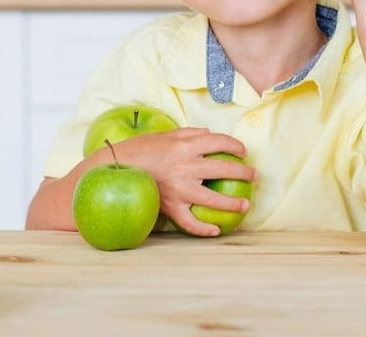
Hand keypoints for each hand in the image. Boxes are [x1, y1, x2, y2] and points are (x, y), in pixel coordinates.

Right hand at [117, 128, 257, 236]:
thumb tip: (209, 134)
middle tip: (254, 176)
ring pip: (212, 200)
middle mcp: (185, 166)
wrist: (111, 169)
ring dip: (233, 204)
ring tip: (245, 205)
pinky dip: (203, 230)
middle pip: (223, 169)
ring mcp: (178, 189)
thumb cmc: (139, 150)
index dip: (235, 146)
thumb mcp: (164, 135)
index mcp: (184, 145)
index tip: (243, 151)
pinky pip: (189, 223)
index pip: (218, 142)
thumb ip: (188, 133)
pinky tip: (216, 231)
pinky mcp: (169, 207)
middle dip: (243, 173)